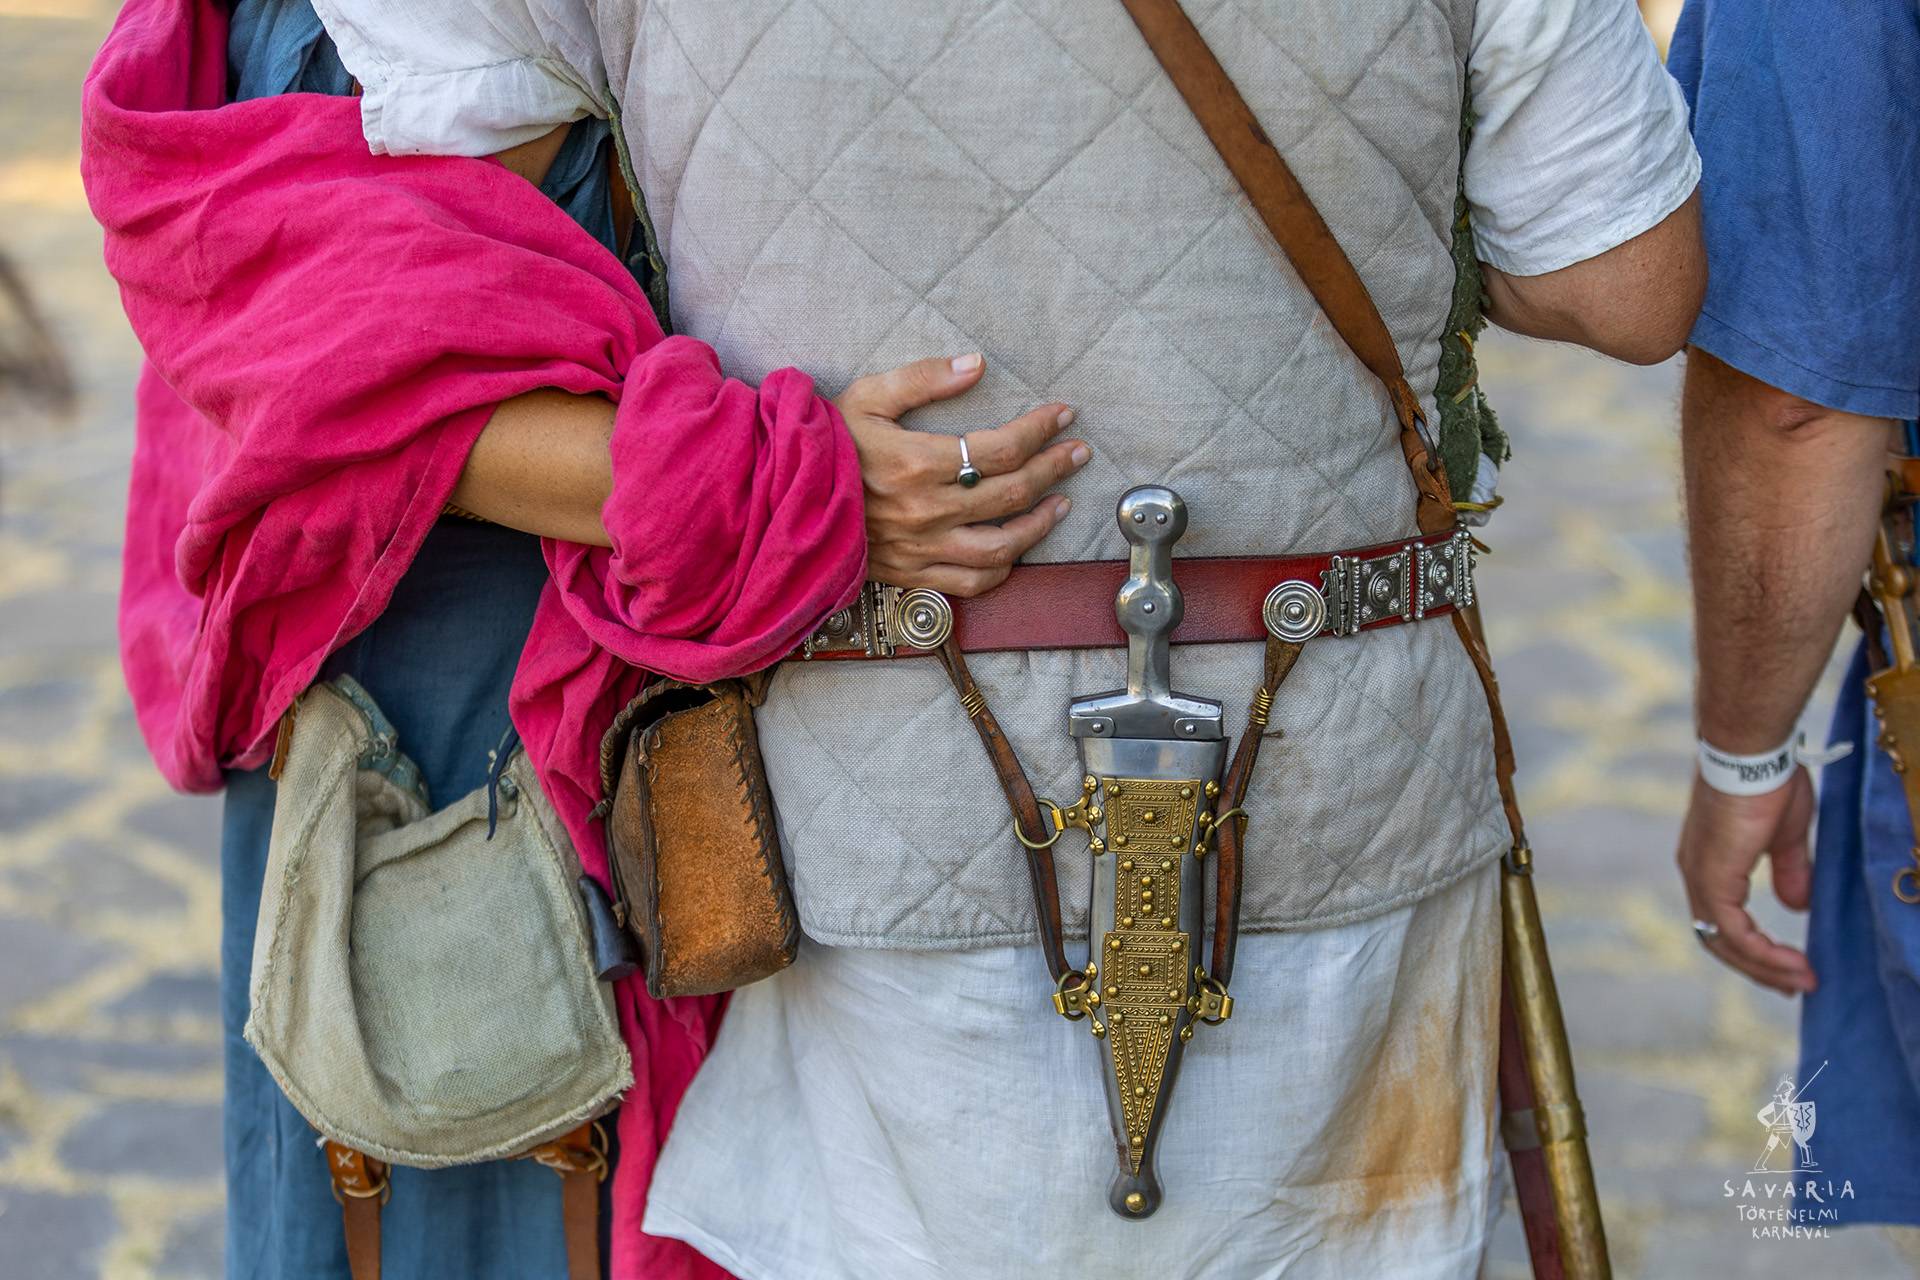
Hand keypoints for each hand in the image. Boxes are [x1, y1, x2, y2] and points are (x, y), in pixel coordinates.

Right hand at [835, 353, 1089, 596]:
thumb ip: (923, 377)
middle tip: (1076, 452)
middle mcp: (926, 510)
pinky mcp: (910, 573)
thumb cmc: (823, 444)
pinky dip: (1002, 569)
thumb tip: (976, 364)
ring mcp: (920, 548)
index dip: (1040, 431)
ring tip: (1059, 503)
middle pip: (1011, 492)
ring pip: (1001, 545)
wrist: (777, 499)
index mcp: (917, 462)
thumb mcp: (866, 395)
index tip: (1063, 416)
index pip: (1001, 448)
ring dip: (1039, 524)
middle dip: (1053, 468)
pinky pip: (970, 582)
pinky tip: (1017, 550)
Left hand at [1675, 767, 1816, 994]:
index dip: (1753, 949)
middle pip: (1718, 939)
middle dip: (1759, 968)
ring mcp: (1699, 876)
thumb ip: (1788, 871)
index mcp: (1709, 862)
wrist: (1752, 752)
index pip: (1722, 920)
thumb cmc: (1768, 781)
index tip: (1791, 966)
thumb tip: (1797, 905)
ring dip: (1765, 967)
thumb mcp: (1784, 836)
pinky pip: (1733, 931)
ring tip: (1802, 981)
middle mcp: (1695, 872)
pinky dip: (1761, 953)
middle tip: (1795, 985)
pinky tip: (1791, 963)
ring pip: (1724, 942)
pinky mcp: (1712, 877)